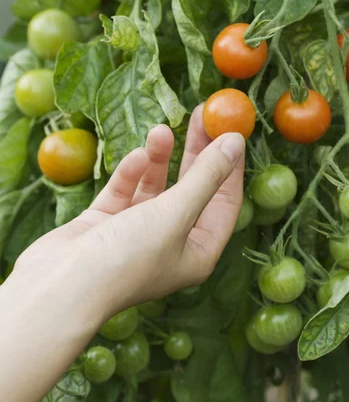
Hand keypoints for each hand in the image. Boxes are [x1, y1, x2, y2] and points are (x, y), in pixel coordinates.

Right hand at [14, 105, 244, 319]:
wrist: (59, 286)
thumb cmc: (128, 257)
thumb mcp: (176, 213)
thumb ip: (206, 176)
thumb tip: (237, 142)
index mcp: (198, 251)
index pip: (225, 201)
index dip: (229, 165)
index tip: (231, 129)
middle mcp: (172, 243)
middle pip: (192, 188)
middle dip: (195, 152)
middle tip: (200, 115)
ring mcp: (137, 233)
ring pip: (156, 186)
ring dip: (159, 159)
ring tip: (159, 131)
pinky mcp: (106, 223)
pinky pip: (125, 191)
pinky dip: (131, 174)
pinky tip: (135, 158)